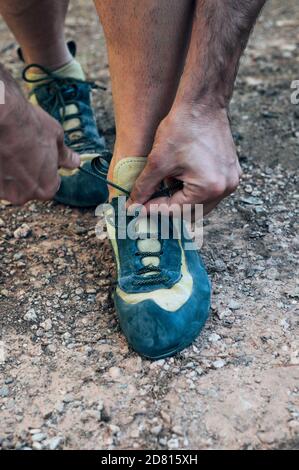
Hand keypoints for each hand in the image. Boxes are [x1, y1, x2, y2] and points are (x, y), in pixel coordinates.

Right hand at [0, 87, 79, 204]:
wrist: (1, 117)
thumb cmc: (30, 127)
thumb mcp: (56, 137)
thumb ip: (65, 155)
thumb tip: (75, 162)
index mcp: (46, 188)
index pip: (51, 184)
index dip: (48, 168)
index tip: (42, 156)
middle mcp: (25, 196)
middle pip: (29, 187)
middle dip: (28, 172)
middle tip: (24, 151)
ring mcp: (4, 192)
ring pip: (10, 184)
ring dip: (10, 172)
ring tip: (10, 150)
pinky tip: (1, 152)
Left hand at [128, 105, 241, 215]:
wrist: (202, 103)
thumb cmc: (181, 128)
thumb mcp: (157, 162)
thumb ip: (144, 188)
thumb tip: (132, 207)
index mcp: (208, 188)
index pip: (176, 211)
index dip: (153, 210)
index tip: (137, 208)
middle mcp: (225, 189)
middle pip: (191, 213)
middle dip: (169, 210)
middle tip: (148, 204)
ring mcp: (231, 181)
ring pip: (201, 205)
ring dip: (181, 202)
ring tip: (163, 190)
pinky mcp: (231, 173)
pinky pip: (210, 192)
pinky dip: (194, 191)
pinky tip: (179, 181)